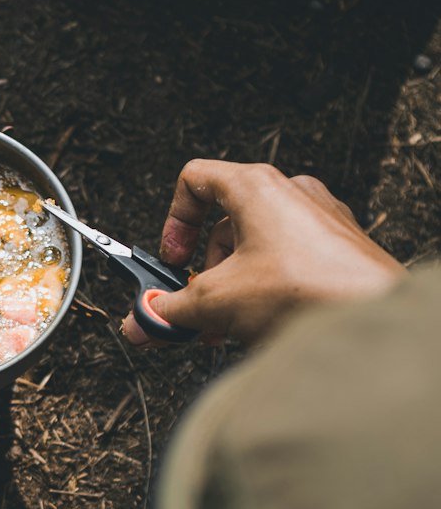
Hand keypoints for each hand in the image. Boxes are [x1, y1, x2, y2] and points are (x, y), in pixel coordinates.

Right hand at [121, 160, 403, 347]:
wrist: (367, 316)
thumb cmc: (305, 290)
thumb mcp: (215, 302)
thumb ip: (168, 309)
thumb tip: (141, 319)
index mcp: (256, 187)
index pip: (196, 180)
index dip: (174, 222)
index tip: (172, 259)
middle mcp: (290, 194)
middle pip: (225, 224)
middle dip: (204, 273)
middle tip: (196, 307)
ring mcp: (318, 220)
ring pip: (255, 249)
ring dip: (232, 288)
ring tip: (227, 327)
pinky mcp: (337, 250)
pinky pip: (286, 263)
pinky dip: (264, 291)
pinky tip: (260, 326)